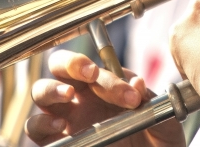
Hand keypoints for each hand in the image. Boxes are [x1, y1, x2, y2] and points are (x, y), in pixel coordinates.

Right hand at [25, 50, 184, 146]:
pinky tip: (60, 125)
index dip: (111, 77)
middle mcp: (80, 98)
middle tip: (91, 73)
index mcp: (104, 86)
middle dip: (71, 62)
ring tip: (68, 94)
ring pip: (41, 91)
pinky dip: (42, 123)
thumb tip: (137, 83)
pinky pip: (35, 127)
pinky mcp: (55, 141)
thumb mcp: (164, 127)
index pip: (99, 69)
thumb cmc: (156, 145)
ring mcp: (65, 118)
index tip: (130, 95)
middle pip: (59, 65)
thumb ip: (152, 104)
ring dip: (52, 88)